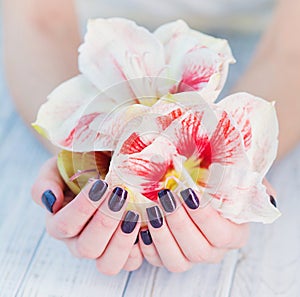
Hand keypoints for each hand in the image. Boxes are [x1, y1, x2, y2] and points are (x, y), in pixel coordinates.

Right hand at [31, 157, 142, 274]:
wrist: (105, 166)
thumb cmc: (82, 167)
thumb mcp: (59, 167)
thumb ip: (46, 183)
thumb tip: (50, 201)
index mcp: (59, 223)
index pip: (64, 226)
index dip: (82, 208)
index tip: (101, 185)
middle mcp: (78, 242)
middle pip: (87, 247)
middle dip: (105, 221)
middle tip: (120, 195)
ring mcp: (102, 250)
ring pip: (108, 263)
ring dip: (122, 239)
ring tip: (133, 213)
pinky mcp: (124, 252)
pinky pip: (131, 262)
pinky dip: (140, 247)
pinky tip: (145, 223)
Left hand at [138, 182, 275, 272]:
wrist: (197, 187)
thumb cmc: (213, 181)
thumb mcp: (230, 176)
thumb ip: (240, 180)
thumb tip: (254, 188)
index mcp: (234, 234)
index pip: (221, 233)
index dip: (204, 215)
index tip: (188, 191)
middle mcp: (214, 250)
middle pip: (198, 250)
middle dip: (179, 223)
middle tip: (166, 196)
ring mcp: (190, 256)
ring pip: (177, 261)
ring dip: (162, 236)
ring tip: (152, 210)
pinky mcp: (169, 256)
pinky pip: (157, 261)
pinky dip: (147, 246)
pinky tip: (142, 226)